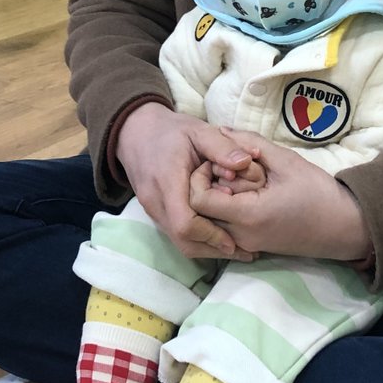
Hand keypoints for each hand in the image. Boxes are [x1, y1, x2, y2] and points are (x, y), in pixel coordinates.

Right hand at [115, 103, 255, 259]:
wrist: (136, 132)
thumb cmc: (171, 131)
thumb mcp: (199, 130)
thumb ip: (222, 146)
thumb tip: (247, 162)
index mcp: (167, 181)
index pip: (184, 223)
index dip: (210, 235)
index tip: (235, 239)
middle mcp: (155, 201)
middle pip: (182, 240)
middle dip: (213, 249)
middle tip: (244, 252)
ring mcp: (152, 209)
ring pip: (178, 242)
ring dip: (207, 248)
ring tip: (237, 248)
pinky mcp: (154, 213)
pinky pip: (175, 234)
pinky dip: (197, 239)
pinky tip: (219, 236)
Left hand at [190, 129, 371, 263]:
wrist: (343, 228)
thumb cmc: (318, 193)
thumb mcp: (286, 160)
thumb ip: (250, 143)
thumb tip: (219, 130)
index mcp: (247, 215)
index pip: (198, 200)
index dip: (200, 177)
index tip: (218, 161)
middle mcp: (239, 236)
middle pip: (200, 211)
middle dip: (208, 185)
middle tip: (231, 169)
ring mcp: (244, 244)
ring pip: (210, 219)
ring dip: (217, 196)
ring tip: (241, 181)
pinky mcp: (250, 245)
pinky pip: (223, 226)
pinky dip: (227, 208)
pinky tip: (246, 193)